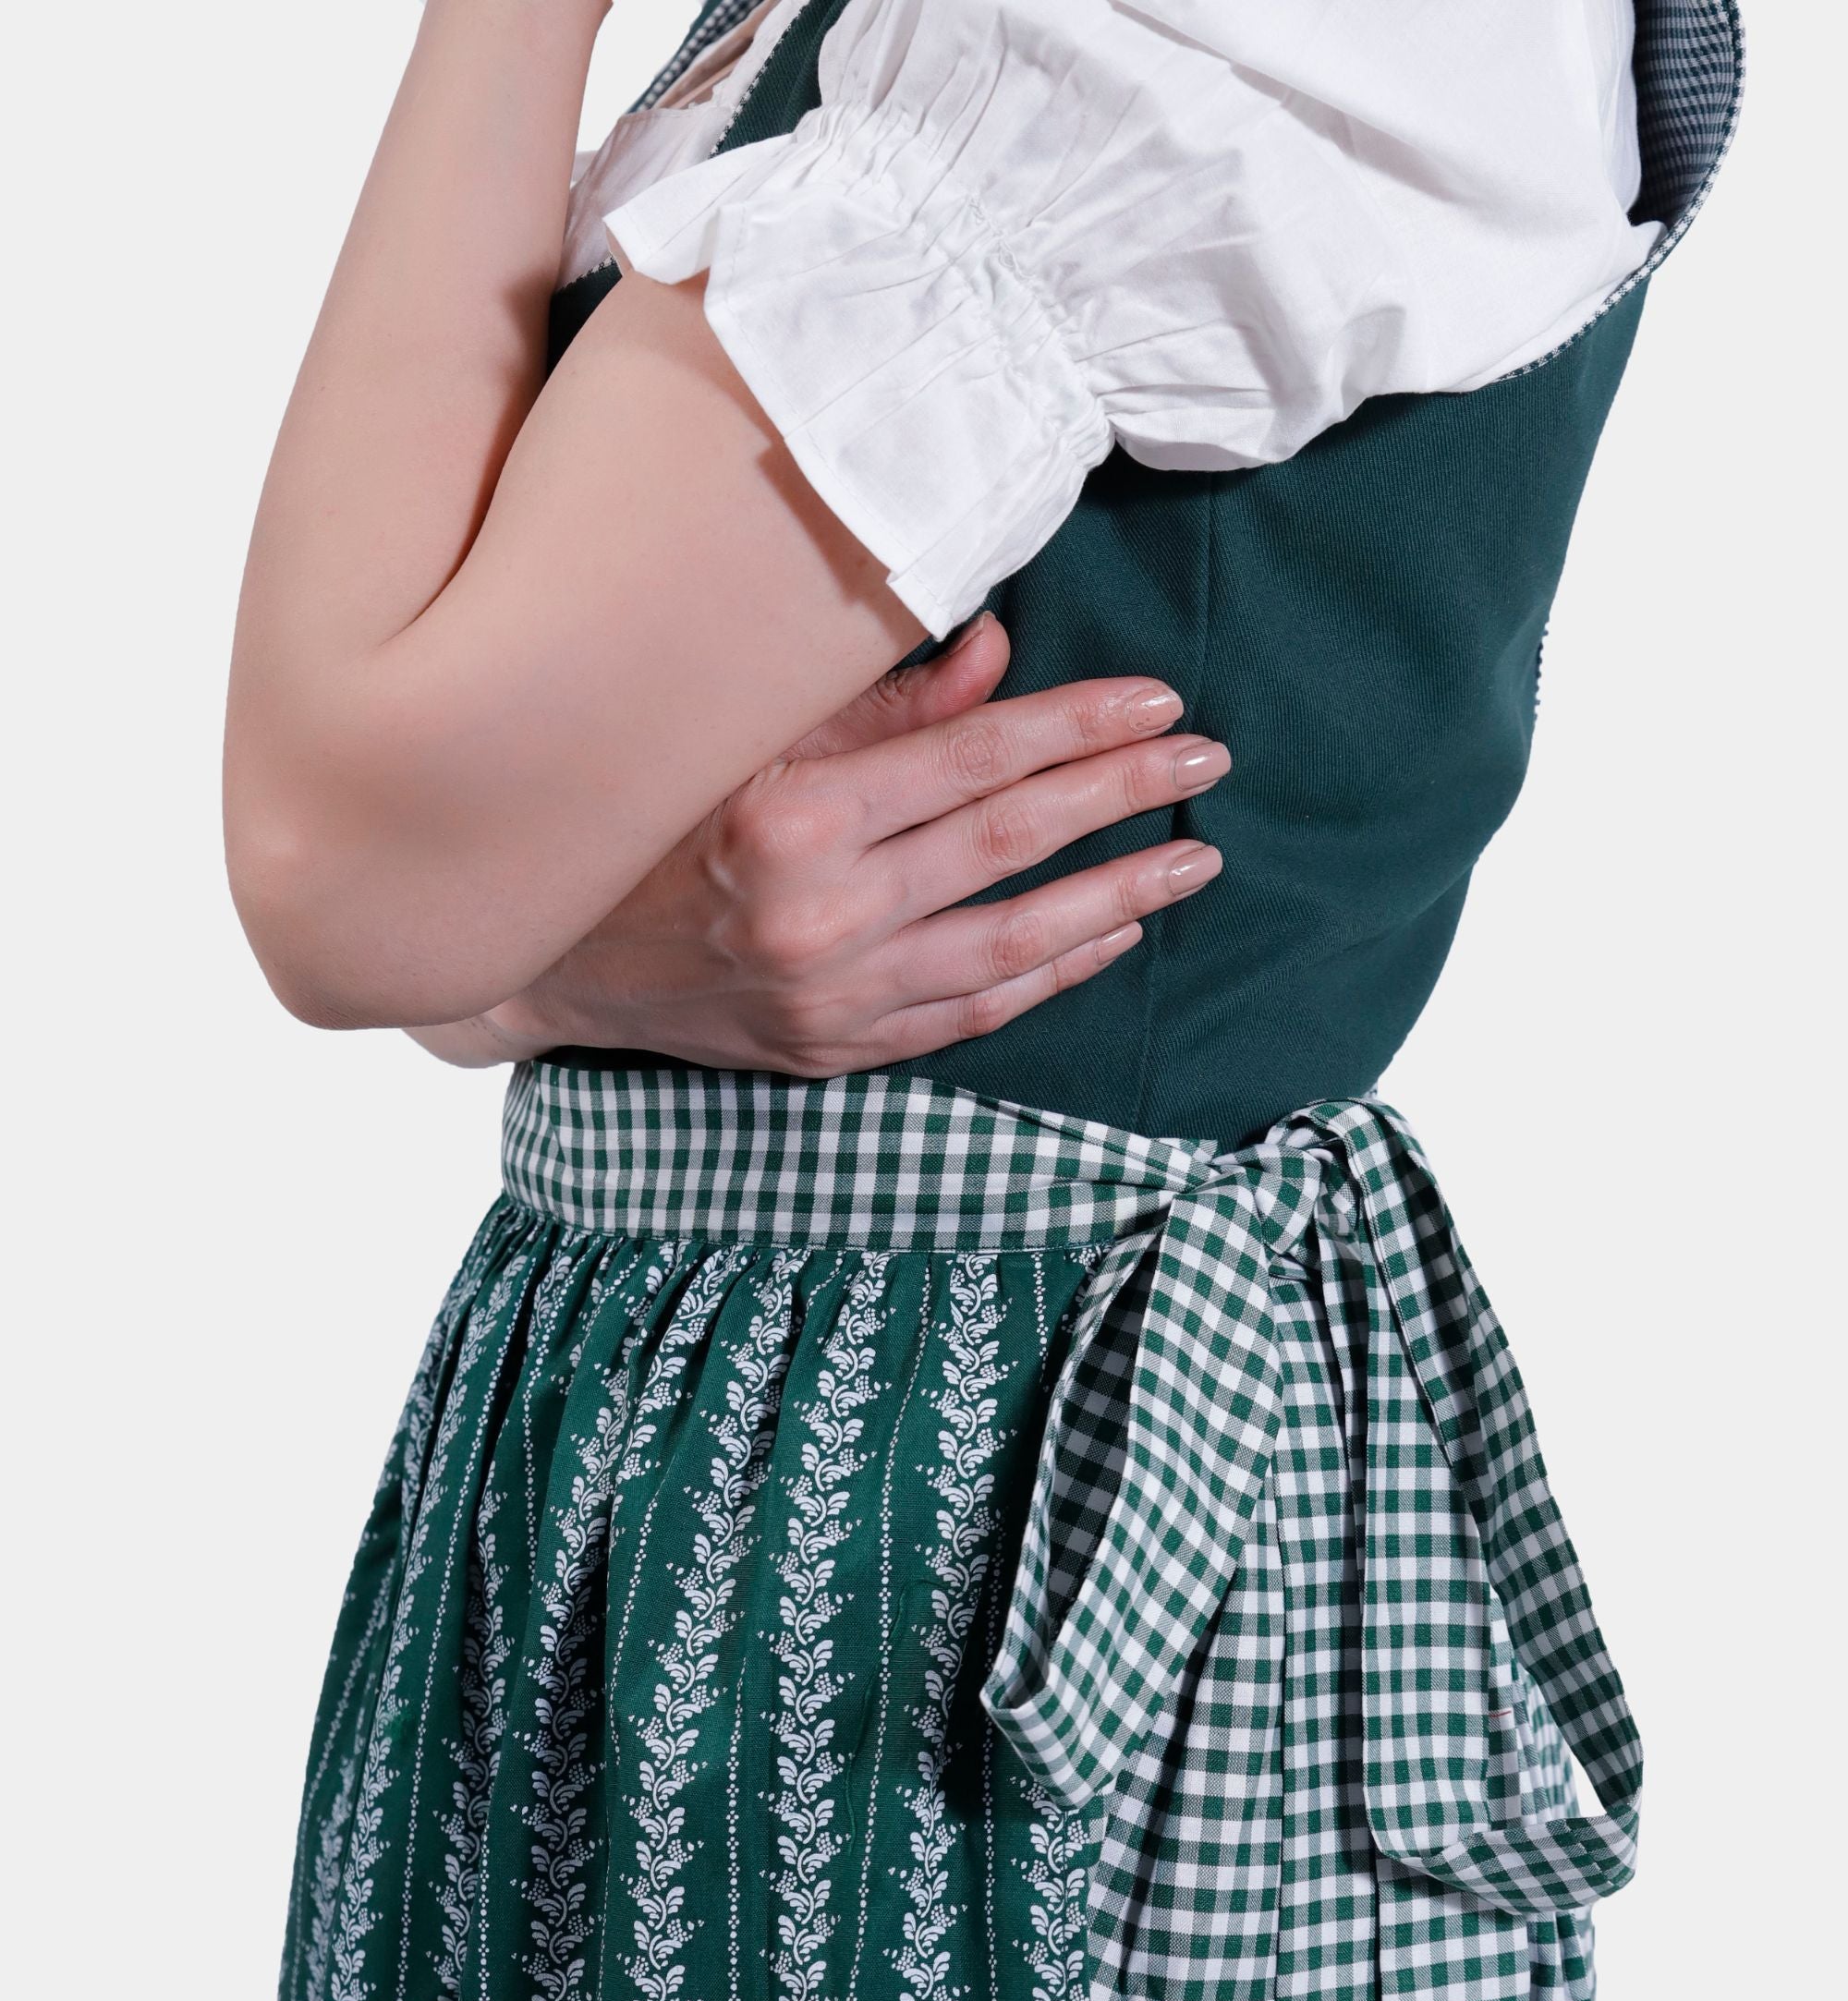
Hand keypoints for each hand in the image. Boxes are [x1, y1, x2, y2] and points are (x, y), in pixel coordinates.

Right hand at [408, 615, 1226, 1076]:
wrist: (545, 960)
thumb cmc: (638, 821)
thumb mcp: (739, 739)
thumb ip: (875, 704)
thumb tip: (999, 653)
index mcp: (789, 819)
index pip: (974, 762)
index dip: (1079, 728)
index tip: (1161, 701)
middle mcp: (818, 918)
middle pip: (1009, 845)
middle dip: (1123, 798)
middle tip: (1208, 761)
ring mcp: (832, 1000)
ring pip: (1012, 946)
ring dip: (1115, 899)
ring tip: (1194, 860)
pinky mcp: (835, 1053)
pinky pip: (971, 1014)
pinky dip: (1049, 976)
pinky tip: (1110, 935)